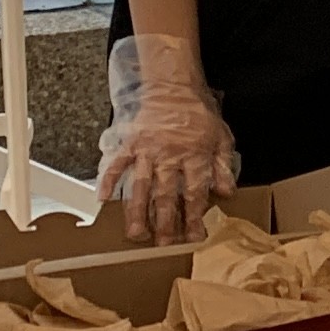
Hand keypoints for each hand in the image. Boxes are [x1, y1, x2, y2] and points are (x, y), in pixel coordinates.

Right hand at [98, 37, 240, 242]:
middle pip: (167, 194)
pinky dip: (109, 180)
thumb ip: (223, 166)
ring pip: (142, 185)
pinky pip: (117, 163)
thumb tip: (226, 193)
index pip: (195, 192)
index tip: (194, 236)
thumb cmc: (198, 113)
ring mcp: (148, 150)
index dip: (195, 216)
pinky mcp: (131, 143)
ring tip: (136, 234)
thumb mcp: (221, 137)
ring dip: (138, 211)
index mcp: (195, 155)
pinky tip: (103, 199)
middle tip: (163, 243)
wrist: (173, 87)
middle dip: (165, 222)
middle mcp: (170, 156)